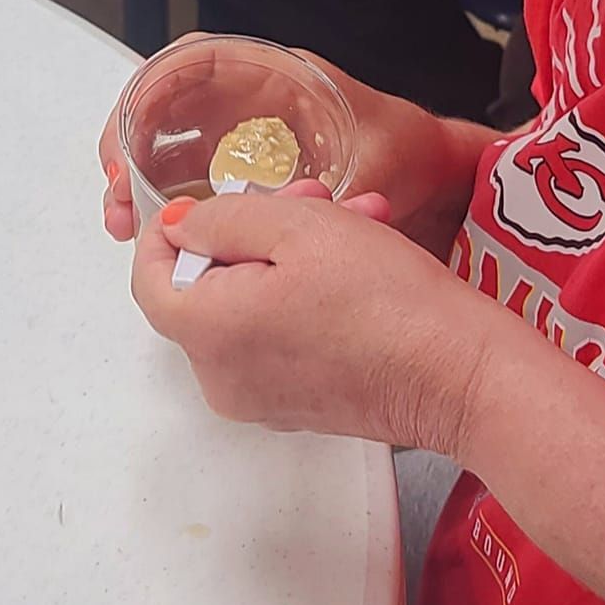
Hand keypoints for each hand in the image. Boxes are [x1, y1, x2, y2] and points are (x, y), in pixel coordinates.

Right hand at [98, 37, 490, 254]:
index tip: (129, 137)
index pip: (194, 61)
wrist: (437, 175)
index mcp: (277, 77)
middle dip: (128, 144)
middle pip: (166, 104)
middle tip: (118, 196)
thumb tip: (299, 221)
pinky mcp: (245, 169)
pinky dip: (166, 199)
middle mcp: (251, 99)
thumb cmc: (411, 152)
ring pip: (170, 141)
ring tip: (125, 221)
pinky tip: (160, 232)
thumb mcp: (379, 164)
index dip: (150, 92)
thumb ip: (341, 191)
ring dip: (139, 176)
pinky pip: (190, 173)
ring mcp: (244, 134)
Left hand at [133, 183, 503, 450]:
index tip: (207, 202)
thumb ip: (223, 219)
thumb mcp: (297, 225)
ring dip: (289, 254)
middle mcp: (222, 379)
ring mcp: (261, 400)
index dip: (171, 232)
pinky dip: (304, 295)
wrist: (456, 374)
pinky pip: (279, 336)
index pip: (148, 280)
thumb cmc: (384, 300)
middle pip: (205, 289)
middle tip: (304, 198)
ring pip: (249, 305)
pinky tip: (358, 261)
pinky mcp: (298, 406)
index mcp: (209, 333)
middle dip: (252, 231)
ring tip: (351, 220)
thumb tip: (181, 228)